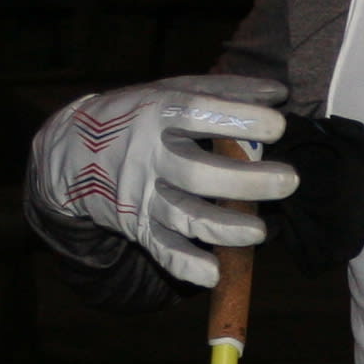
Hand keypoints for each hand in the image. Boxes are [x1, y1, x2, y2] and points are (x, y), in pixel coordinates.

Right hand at [29, 76, 296, 288]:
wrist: (73, 152)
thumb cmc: (139, 115)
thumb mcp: (171, 90)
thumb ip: (225, 90)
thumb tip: (279, 94)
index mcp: (157, 113)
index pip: (197, 113)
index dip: (237, 119)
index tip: (278, 125)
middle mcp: (147, 154)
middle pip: (195, 173)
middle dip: (244, 181)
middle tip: (289, 181)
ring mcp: (140, 194)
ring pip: (183, 217)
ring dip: (224, 228)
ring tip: (260, 231)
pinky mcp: (135, 226)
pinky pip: (161, 250)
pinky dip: (186, 266)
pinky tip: (215, 274)